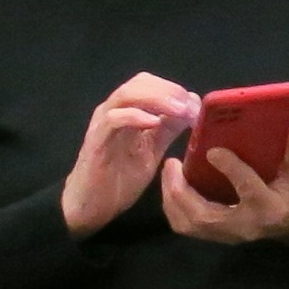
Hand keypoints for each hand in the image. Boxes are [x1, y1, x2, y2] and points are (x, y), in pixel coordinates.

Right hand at [64, 74, 200, 237]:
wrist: (91, 206)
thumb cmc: (119, 178)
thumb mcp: (152, 151)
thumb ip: (167, 130)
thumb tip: (190, 109)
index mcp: (128, 111)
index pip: (149, 84)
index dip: (174, 89)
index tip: (196, 104)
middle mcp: (113, 111)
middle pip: (139, 83)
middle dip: (169, 90)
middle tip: (190, 106)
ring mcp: (103, 124)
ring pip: (126, 95)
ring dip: (156, 99)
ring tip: (179, 110)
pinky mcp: (96, 141)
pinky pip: (113, 119)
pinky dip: (135, 116)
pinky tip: (154, 122)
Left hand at [162, 129, 288, 246]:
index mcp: (269, 207)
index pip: (248, 188)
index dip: (231, 169)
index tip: (213, 149)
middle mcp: (245, 226)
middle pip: (205, 216)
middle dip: (182, 190)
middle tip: (171, 162)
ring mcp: (228, 234)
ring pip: (190, 224)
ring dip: (173, 199)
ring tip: (169, 171)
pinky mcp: (217, 235)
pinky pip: (187, 226)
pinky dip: (174, 206)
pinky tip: (172, 185)